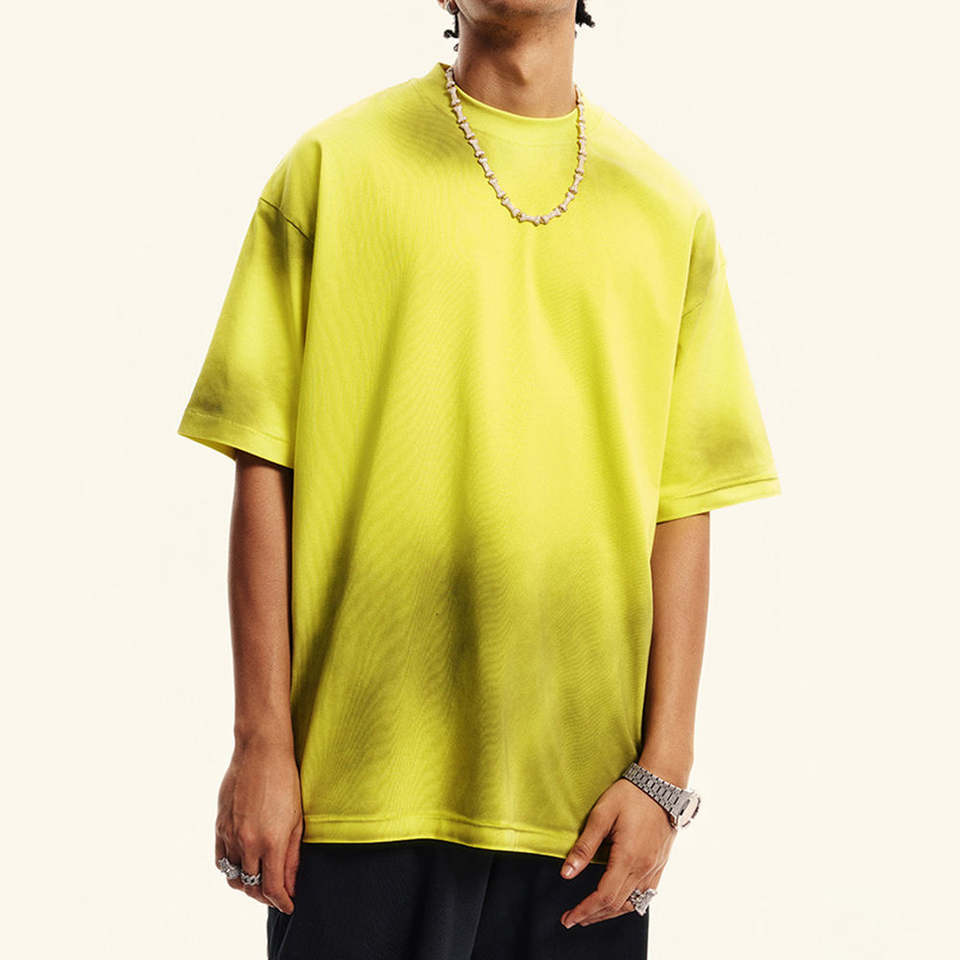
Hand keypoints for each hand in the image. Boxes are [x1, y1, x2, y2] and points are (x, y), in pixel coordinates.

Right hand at [214, 739, 302, 913]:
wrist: (260, 751)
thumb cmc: (286, 781)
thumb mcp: (297, 820)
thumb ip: (292, 856)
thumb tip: (291, 884)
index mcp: (271, 842)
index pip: (273, 888)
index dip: (282, 901)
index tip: (289, 906)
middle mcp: (247, 843)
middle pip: (251, 887)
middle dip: (265, 896)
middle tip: (276, 893)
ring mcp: (230, 835)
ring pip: (233, 877)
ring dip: (246, 885)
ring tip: (259, 881)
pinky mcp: (219, 826)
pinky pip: (220, 860)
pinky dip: (230, 869)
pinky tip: (242, 865)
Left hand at [559, 777, 675, 926]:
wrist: (662, 785)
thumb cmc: (630, 795)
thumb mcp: (601, 815)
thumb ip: (584, 847)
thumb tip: (567, 874)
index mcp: (628, 857)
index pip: (604, 896)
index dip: (584, 910)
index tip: (568, 918)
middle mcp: (644, 868)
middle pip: (616, 905)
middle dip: (592, 915)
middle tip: (572, 919)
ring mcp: (655, 868)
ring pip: (632, 904)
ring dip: (609, 913)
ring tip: (590, 915)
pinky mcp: (660, 865)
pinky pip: (645, 895)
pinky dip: (628, 905)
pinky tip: (617, 904)